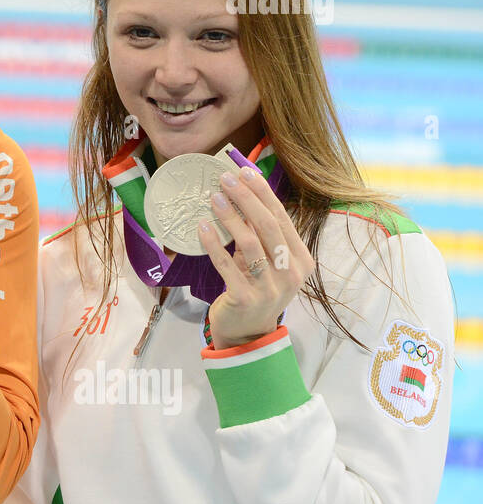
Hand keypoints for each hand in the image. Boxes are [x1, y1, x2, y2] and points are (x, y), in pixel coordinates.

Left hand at [198, 165, 314, 349]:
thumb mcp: (267, 261)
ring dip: (230, 217)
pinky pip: (227, 265)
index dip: (263, 193)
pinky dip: (214, 244)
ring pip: (249, 243)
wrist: (248, 332)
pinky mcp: (246, 298)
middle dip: (246, 199)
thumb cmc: (257, 288)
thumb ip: (261, 234)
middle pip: (268, 227)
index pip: (282, 219)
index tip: (245, 171)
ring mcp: (270, 288)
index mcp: (301, 259)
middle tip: (225, 178)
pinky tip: (202, 226)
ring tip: (214, 197)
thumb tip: (242, 192)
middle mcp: (291, 273)